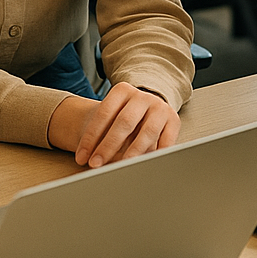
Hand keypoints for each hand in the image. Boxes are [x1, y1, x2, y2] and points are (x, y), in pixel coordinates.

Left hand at [47, 83, 180, 167]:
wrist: (149, 106)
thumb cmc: (124, 116)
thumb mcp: (112, 116)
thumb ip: (103, 132)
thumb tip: (90, 159)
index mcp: (122, 90)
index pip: (104, 113)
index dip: (91, 137)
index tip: (82, 157)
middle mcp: (142, 96)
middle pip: (124, 122)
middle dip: (108, 146)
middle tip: (96, 164)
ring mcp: (159, 107)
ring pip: (146, 132)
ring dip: (132, 153)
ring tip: (121, 167)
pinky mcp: (174, 120)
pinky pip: (166, 140)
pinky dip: (157, 154)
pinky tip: (147, 165)